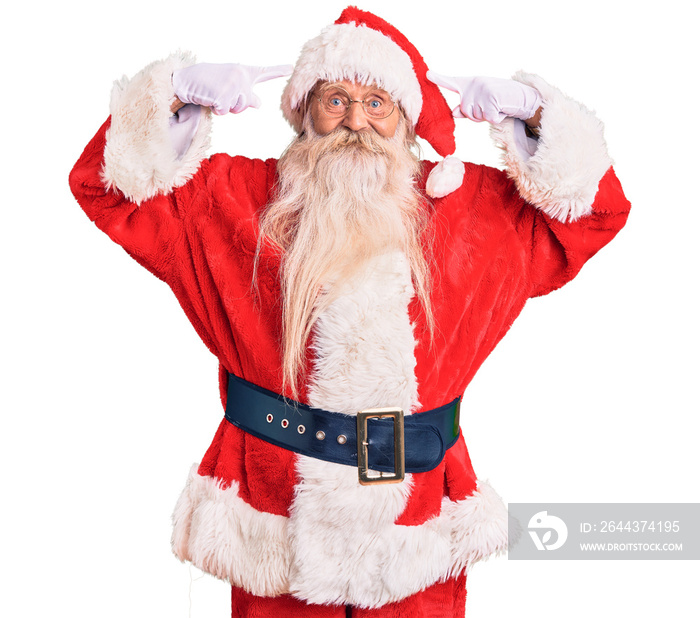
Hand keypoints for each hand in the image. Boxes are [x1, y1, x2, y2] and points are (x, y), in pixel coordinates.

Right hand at [172, 63, 292, 114]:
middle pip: (250, 103)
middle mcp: (241, 76)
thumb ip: (247, 94)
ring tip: (214, 93)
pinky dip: (216, 109)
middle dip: (237, 105)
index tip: (291, 67)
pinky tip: (209, 98)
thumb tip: (259, 103)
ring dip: (226, 107)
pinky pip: (225, 112)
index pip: (264, 72)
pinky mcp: (223, 96)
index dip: (278, 70)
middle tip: (221, 92)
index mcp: (243, 71)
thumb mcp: (230, 85)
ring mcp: (232, 85)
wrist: (186, 80)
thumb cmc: (208, 82)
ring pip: (238, 109)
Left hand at [427, 72, 541, 125]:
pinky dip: (497, 118)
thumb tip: (453, 112)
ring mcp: (484, 91)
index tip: (427, 74)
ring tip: (497, 106)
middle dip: (477, 116)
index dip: (439, 79)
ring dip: (487, 117)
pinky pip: (489, 119)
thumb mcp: (480, 103)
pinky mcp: (493, 100)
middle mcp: (475, 85)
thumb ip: (465, 108)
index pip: (451, 82)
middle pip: (466, 112)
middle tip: (491, 107)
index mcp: (470, 84)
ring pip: (477, 117)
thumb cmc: (499, 101)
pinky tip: (502, 109)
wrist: (521, 96)